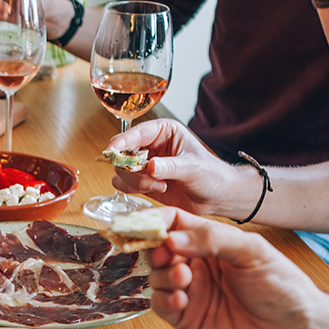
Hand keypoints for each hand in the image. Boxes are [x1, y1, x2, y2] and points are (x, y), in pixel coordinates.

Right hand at [107, 119, 252, 217]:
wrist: (216, 197)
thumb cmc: (211, 175)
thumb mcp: (192, 168)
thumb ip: (170, 166)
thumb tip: (149, 166)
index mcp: (163, 131)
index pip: (135, 133)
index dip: (121, 141)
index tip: (112, 151)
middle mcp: (150, 146)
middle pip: (122, 153)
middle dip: (131, 168)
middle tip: (151, 178)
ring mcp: (144, 165)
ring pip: (121, 171)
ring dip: (136, 182)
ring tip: (160, 186)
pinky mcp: (141, 182)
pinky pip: (124, 185)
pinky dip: (135, 190)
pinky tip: (158, 190)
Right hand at [146, 208, 327, 328]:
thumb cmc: (283, 288)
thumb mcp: (253, 252)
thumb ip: (212, 239)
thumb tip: (172, 237)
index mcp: (213, 242)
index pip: (175, 224)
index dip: (154, 221)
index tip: (139, 223)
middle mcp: (199, 265)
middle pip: (158, 249)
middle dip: (155, 249)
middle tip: (164, 253)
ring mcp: (192, 292)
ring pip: (155, 277)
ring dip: (162, 275)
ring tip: (182, 278)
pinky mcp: (187, 320)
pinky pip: (160, 305)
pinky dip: (164, 299)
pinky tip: (181, 299)